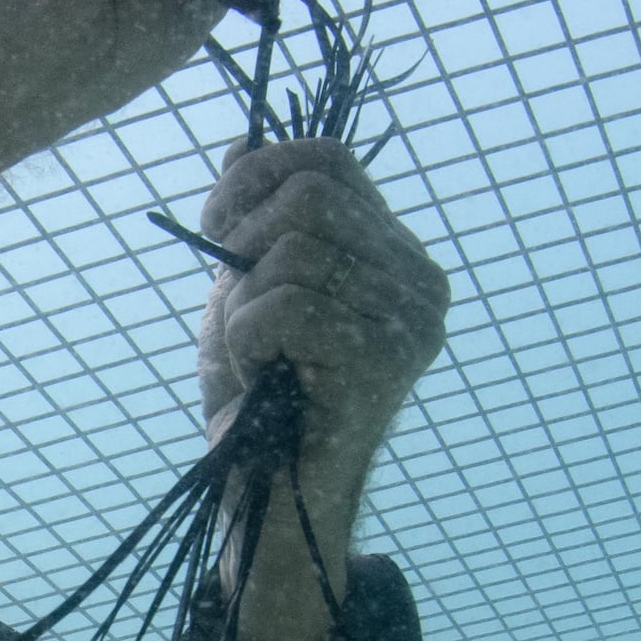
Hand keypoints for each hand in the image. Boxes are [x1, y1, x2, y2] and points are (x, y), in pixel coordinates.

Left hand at [195, 142, 445, 491]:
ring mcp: (410, 325)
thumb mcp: (246, 291)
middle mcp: (421, 284)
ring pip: (293, 250)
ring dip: (243, 306)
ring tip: (258, 358)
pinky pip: (285, 305)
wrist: (265, 499)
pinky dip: (246, 339)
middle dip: (244, 238)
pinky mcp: (382, 364)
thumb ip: (254, 219)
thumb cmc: (259, 402)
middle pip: (310, 194)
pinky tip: (262, 379)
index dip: (257, 176)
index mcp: (397, 257)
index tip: (219, 224)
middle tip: (232, 297)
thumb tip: (242, 142)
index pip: (330, 159)